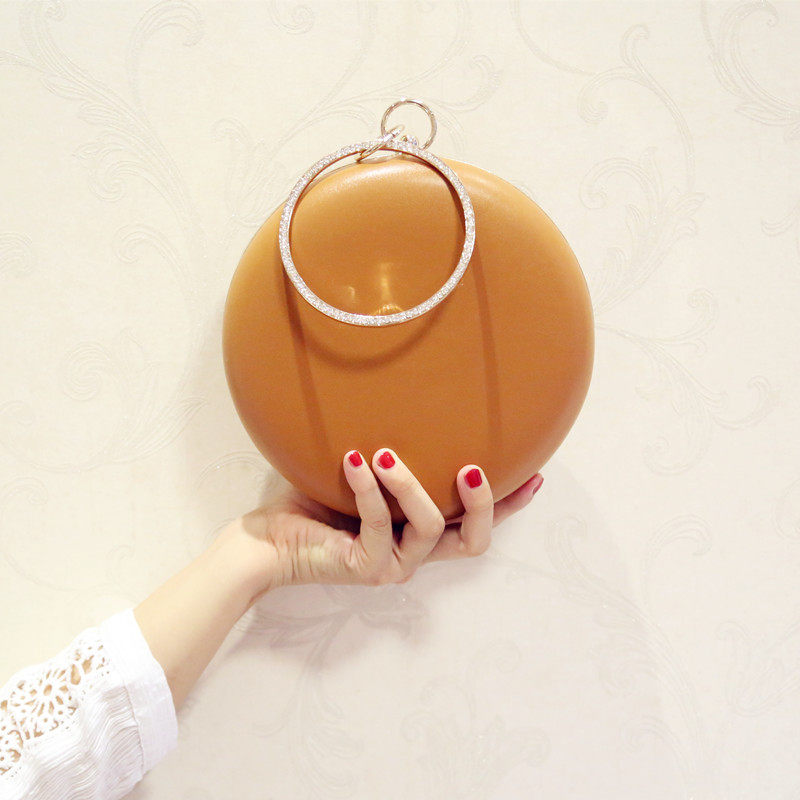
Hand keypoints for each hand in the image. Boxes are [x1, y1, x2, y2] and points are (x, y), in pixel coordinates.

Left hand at [221, 447, 543, 604]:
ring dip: (412, 487)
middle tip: (471, 466)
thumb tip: (408, 396)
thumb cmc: (312, 501)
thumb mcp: (362, 472)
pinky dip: (368, 489)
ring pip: (429, 528)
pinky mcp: (364, 567)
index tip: (535, 475)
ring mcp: (391, 564)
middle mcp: (413, 553)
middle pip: (474, 543)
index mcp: (418, 533)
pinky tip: (354, 460)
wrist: (265, 541)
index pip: (475, 523)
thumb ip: (391, 452)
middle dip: (485, 504)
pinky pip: (376, 524)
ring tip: (387, 454)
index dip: (509, 505)